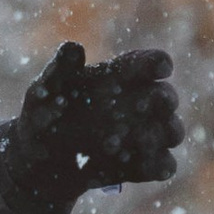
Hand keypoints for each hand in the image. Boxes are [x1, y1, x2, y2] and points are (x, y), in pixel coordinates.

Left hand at [0, 40, 182, 213]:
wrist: (41, 160)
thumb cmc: (45, 114)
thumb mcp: (45, 90)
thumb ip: (60, 69)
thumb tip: (73, 47)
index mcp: (121, 77)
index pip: (149, 63)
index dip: (157, 63)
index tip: (162, 67)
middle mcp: (140, 103)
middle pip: (166, 97)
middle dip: (164, 99)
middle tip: (153, 100)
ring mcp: (144, 134)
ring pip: (172, 131)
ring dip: (165, 133)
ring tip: (142, 136)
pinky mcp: (143, 165)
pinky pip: (164, 165)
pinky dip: (159, 166)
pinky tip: (145, 165)